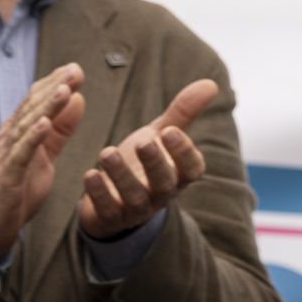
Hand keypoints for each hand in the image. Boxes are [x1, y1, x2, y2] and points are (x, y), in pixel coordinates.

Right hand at [0, 62, 86, 260]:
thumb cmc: (17, 188)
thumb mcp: (45, 155)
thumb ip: (60, 129)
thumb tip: (77, 98)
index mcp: (19, 133)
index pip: (35, 103)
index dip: (53, 85)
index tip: (74, 69)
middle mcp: (9, 139)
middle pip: (32, 109)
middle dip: (54, 88)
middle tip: (74, 71)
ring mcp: (5, 157)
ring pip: (26, 127)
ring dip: (46, 107)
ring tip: (64, 90)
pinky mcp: (5, 178)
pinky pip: (19, 156)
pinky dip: (31, 139)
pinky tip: (45, 125)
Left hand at [76, 79, 218, 240]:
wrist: (115, 197)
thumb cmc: (143, 161)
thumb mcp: (161, 135)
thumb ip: (183, 112)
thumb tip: (211, 83)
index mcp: (178, 173)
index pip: (192, 168)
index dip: (183, 152)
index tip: (170, 130)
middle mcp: (161, 194)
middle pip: (164, 183)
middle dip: (155, 163)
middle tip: (144, 142)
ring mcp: (137, 209)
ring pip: (134, 197)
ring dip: (121, 175)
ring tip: (107, 152)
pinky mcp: (111, 218)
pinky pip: (107, 210)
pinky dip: (99, 194)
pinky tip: (90, 174)